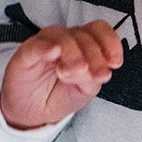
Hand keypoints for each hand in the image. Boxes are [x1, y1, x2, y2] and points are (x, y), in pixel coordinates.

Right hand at [1, 20, 124, 129]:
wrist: (33, 111)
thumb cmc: (62, 94)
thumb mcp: (85, 90)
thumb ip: (93, 79)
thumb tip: (96, 71)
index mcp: (84, 43)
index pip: (100, 30)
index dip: (110, 43)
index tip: (115, 63)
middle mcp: (66, 38)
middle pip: (84, 36)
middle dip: (94, 57)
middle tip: (94, 76)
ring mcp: (46, 43)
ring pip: (63, 37)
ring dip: (73, 55)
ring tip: (72, 74)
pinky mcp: (27, 52)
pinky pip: (37, 45)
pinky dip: (46, 47)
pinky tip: (53, 53)